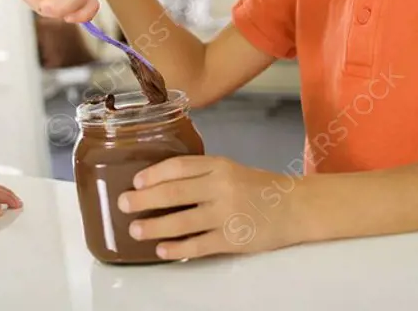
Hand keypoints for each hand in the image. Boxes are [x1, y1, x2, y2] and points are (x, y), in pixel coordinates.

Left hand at [118, 156, 312, 259]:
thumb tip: (160, 184)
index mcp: (219, 165)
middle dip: (144, 199)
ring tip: (135, 230)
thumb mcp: (230, 170)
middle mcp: (221, 187)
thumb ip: (201, 174)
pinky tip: (162, 251)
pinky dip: (178, 248)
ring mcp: (227, 214)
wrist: (294, 207)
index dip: (154, 173)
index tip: (136, 180)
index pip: (179, 166)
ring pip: (182, 221)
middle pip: (174, 192)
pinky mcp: (233, 239)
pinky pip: (198, 245)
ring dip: (154, 227)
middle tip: (123, 204)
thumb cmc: (258, 187)